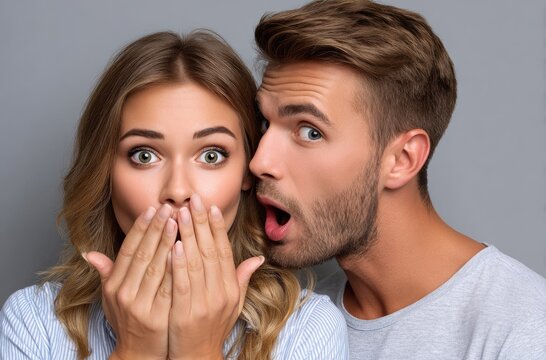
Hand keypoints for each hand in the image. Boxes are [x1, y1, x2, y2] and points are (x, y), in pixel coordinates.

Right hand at [85, 204, 176, 359]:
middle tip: (168, 208)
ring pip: (156, 268)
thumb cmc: (128, 320)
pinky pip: (169, 287)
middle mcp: (124, 294)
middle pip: (143, 255)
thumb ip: (106, 273)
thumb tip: (88, 253)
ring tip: (178, 221)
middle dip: (156, 229)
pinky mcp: (158, 316)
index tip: (152, 209)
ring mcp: (141, 305)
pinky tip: (185, 250)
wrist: (139, 354)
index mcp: (115, 286)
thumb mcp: (111, 298)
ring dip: (167, 242)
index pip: (129, 250)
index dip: (140, 228)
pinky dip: (176, 267)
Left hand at [168, 194, 263, 359]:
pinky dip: (178, 264)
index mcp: (231, 289)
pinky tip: (174, 245)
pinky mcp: (185, 313)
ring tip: (180, 214)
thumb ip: (242, 278)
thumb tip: (258, 257)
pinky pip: (182, 284)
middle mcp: (221, 293)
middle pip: (211, 252)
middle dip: (201, 223)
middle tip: (194, 200)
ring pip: (196, 263)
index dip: (218, 228)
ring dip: (188, 236)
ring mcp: (204, 303)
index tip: (211, 207)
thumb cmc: (213, 327)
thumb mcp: (233, 304)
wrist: (198, 357)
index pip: (224, 251)